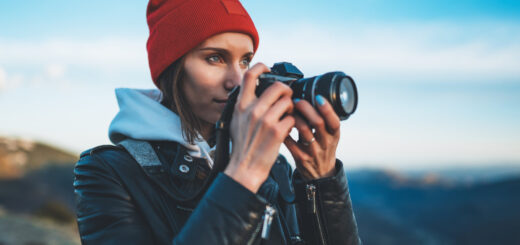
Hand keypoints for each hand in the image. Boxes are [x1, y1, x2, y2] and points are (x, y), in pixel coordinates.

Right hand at [224, 63, 295, 192]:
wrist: (244, 168)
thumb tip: (252, 90)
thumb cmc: (242, 146)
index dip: (262, 67)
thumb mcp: (235, 121)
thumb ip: (244, 105)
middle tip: (288, 98)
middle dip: (287, 91)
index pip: (250, 75)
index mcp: (241, 105)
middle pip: (277, 86)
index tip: (269, 70)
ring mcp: (265, 120)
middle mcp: (252, 110)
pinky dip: (293, 124)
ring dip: (292, 108)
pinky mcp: (277, 132)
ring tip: (287, 117)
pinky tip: (287, 130)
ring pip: (288, 102)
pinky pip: (293, 119)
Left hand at [284, 96, 339, 179]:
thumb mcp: (330, 135)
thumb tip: (310, 95)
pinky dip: (285, 129)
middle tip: (297, 100)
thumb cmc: (322, 147)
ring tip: (288, 110)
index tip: (317, 97)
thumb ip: (323, 119)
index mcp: (334, 135)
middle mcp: (326, 143)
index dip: (327, 108)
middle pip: (317, 122)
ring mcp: (313, 152)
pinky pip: (290, 141)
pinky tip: (281, 123)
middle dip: (306, 108)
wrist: (320, 174)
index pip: (334, 121)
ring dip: (294, 117)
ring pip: (303, 130)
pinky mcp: (300, 158)